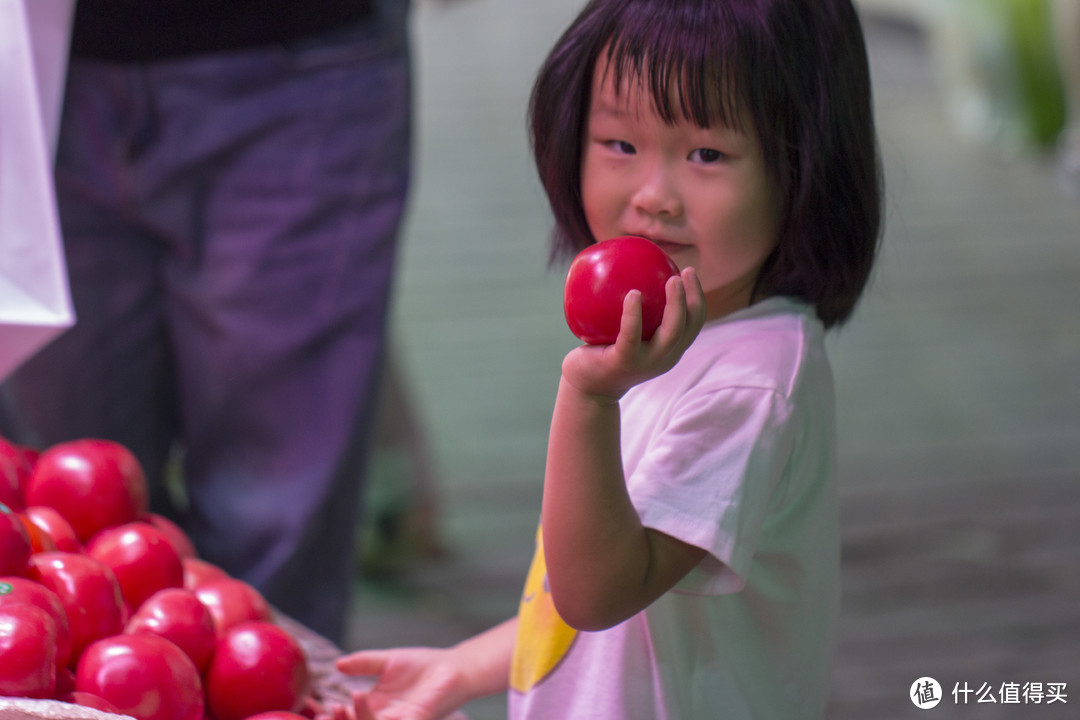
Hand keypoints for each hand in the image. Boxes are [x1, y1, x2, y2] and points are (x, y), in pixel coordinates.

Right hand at [335, 647, 468, 719]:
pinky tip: (381, 713)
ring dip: (361, 718)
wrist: (453, 668)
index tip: (318, 710)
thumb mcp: (388, 661)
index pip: (348, 717)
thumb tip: (338, 664)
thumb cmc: (422, 666)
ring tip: (351, 699)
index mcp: (373, 706)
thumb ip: (364, 663)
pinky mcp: (418, 719)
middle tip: (329, 711)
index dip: (332, 717)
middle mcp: (384, 718)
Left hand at [561, 267, 705, 401]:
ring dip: (675, 305)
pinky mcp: (622, 363)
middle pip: (689, 328)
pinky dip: (634, 314)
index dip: (697, 298)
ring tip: (670, 279)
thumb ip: (635, 311)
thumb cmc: (605, 353)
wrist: (587, 387)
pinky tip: (633, 294)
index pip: (693, 324)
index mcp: (669, 350)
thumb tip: (632, 268)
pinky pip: (631, 335)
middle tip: (683, 272)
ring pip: (670, 334)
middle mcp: (663, 358)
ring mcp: (645, 363)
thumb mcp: (625, 333)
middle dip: (693, 299)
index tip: (688, 272)